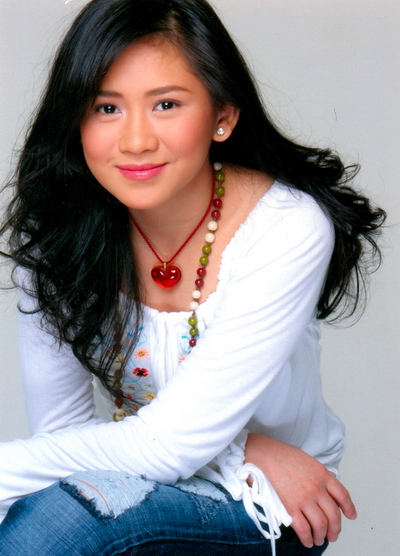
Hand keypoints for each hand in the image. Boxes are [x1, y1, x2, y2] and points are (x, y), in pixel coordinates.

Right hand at [244, 433, 356, 547]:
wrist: (264, 455)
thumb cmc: (282, 455)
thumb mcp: (308, 460)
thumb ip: (319, 474)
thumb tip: (328, 483)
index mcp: (322, 474)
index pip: (342, 495)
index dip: (349, 508)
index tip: (351, 515)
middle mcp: (317, 488)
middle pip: (333, 514)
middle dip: (335, 529)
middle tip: (333, 535)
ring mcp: (304, 498)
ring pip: (321, 524)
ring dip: (322, 536)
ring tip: (320, 539)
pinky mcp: (290, 507)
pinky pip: (303, 528)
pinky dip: (307, 538)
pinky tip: (308, 541)